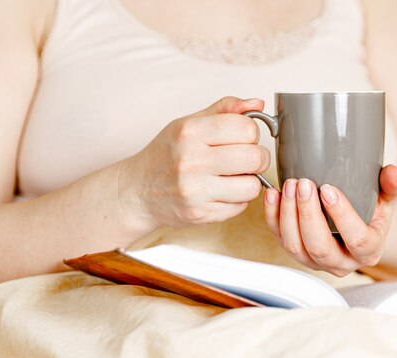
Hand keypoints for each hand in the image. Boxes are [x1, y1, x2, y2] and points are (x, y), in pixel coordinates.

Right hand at [119, 97, 270, 228]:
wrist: (137, 191)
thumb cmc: (167, 155)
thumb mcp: (189, 124)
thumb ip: (225, 110)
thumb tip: (258, 103)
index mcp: (190, 132)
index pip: (247, 128)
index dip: (252, 133)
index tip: (244, 138)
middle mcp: (191, 161)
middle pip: (255, 158)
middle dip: (259, 158)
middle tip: (248, 159)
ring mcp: (195, 190)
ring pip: (252, 186)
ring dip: (250, 182)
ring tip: (236, 177)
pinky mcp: (200, 214)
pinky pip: (240, 207)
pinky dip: (237, 199)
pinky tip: (222, 192)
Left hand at [263, 165, 396, 275]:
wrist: (356, 228)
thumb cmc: (371, 214)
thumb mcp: (386, 201)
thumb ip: (391, 187)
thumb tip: (393, 172)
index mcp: (368, 251)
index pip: (357, 240)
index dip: (342, 216)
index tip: (328, 189)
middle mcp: (341, 262)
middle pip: (320, 247)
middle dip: (308, 214)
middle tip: (304, 184)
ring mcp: (315, 261)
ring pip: (295, 246)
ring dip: (288, 214)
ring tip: (289, 185)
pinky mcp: (296, 253)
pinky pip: (279, 239)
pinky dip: (272, 216)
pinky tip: (273, 193)